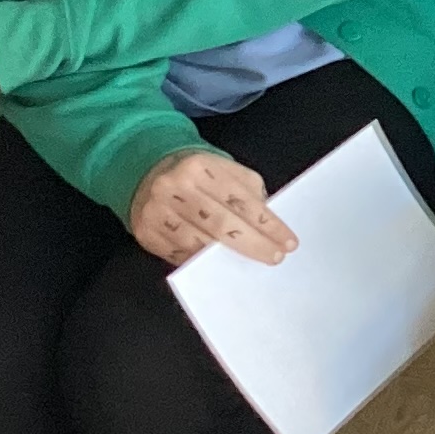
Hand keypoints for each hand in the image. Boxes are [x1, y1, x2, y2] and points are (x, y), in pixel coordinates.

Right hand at [130, 150, 296, 264]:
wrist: (148, 172)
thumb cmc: (198, 175)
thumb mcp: (226, 170)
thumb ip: (249, 192)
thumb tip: (268, 227)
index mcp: (200, 167)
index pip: (241, 200)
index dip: (268, 225)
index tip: (288, 242)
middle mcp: (175, 188)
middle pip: (222, 224)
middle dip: (254, 244)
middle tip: (274, 257)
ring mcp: (157, 212)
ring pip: (200, 244)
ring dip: (229, 258)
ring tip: (252, 263)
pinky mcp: (146, 233)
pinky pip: (180, 255)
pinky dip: (204, 264)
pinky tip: (221, 266)